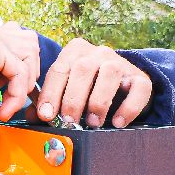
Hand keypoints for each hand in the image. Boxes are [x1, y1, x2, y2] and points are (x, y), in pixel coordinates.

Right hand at [0, 22, 40, 129]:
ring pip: (29, 53)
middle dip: (30, 72)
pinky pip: (19, 70)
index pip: (18, 41)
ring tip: (9, 104)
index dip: (24, 68)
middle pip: (30, 42)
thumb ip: (1, 75)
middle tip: (15, 97)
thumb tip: (20, 79)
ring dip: (25, 84)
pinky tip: (3, 108)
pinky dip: (17, 93)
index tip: (16, 96)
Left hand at [32, 39, 152, 128]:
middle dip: (73, 99)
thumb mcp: (67, 89)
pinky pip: (138, 89)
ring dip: (99, 101)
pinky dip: (128, 108)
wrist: (123, 84)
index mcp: (75, 51)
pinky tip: (117, 122)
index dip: (51, 94)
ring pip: (109, 74)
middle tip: (69, 122)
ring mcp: (120, 62)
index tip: (46, 115)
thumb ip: (49, 101)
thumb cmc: (87, 88)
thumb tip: (33, 116)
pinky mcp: (141, 78)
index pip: (59, 70)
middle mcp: (98, 52)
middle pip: (83, 70)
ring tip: (93, 123)